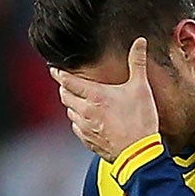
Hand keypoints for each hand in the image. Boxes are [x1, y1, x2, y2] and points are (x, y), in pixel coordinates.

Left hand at [52, 37, 161, 161]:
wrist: (138, 153)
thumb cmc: (140, 120)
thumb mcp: (140, 88)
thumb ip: (137, 62)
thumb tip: (140, 42)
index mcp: (95, 96)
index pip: (68, 81)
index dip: (59, 73)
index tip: (54, 69)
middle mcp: (85, 112)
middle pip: (64, 96)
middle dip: (64, 88)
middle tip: (67, 83)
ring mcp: (84, 128)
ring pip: (69, 112)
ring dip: (72, 104)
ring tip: (79, 99)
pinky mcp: (87, 141)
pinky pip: (76, 127)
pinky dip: (78, 120)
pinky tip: (86, 118)